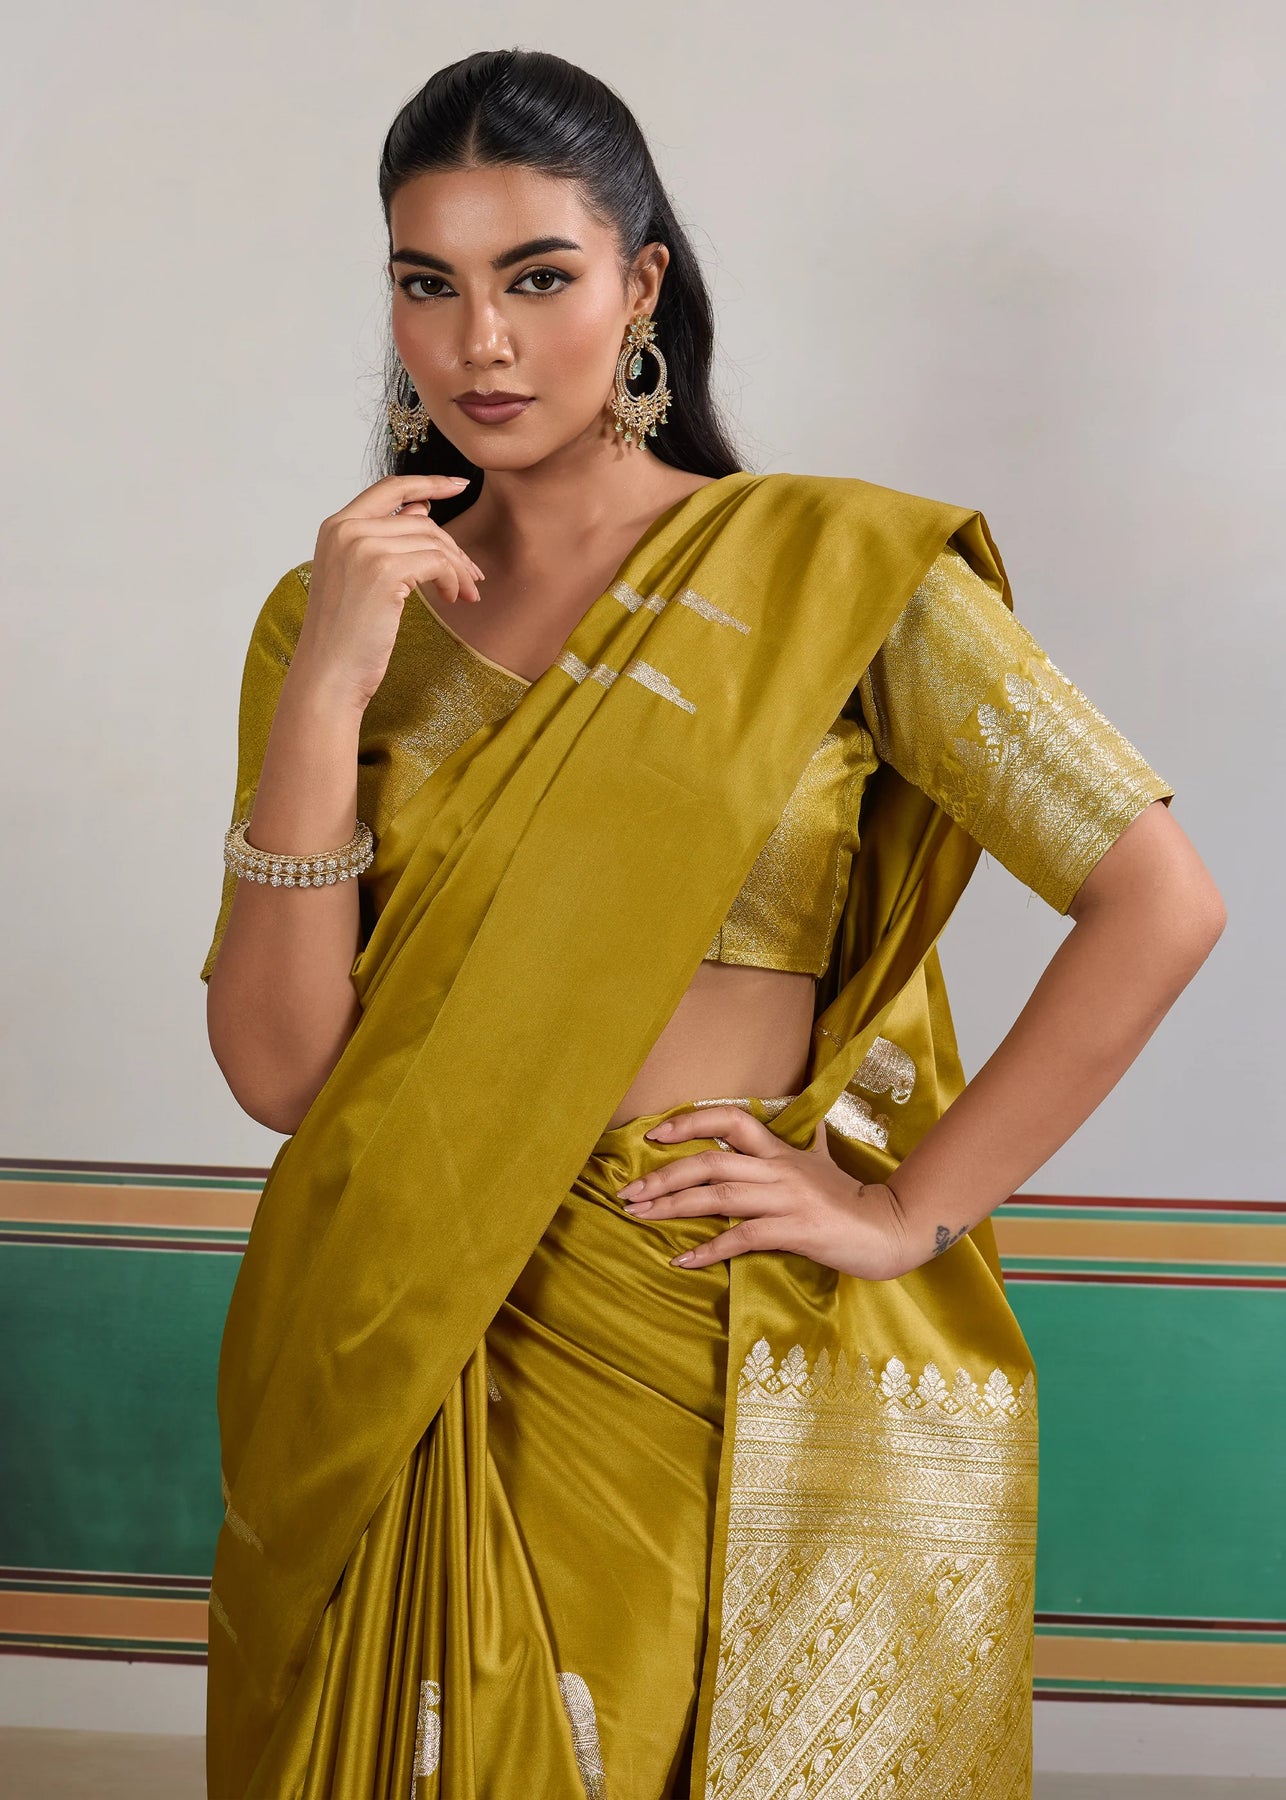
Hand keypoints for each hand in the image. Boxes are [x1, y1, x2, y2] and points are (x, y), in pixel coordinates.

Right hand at [291, 473, 488, 711]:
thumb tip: (423, 510)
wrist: (328, 675)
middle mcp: (345, 529)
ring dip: (459, 569)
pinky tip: (453, 599)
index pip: (389, 489)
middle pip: (421, 520)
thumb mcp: (361, 578)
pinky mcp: (383, 570)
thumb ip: (386, 541)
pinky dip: (453, 580)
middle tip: (474, 577)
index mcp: (335, 526)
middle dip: (454, 547)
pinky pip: (438, 562)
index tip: (460, 484)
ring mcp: (362, 547)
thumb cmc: (346, 636)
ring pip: (433, 541)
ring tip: (467, 594)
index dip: (428, 482)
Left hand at [617, 1104, 913, 1280]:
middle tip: (629, 1193)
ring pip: (718, 1198)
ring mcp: (787, 1199)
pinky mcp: (795, 1231)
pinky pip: (742, 1238)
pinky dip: (708, 1249)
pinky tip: (682, 1259)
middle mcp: (779, 1170)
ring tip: (639, 1218)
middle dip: (663, 1176)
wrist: (891, 1229)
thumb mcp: (825, 1164)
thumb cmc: (853, 1200)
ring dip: (673, 1207)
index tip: (655, 1135)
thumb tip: (809, 1124)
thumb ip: (807, 1146)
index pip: (731, 1119)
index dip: (690, 1121)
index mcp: (781, 1151)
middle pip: (710, 1163)